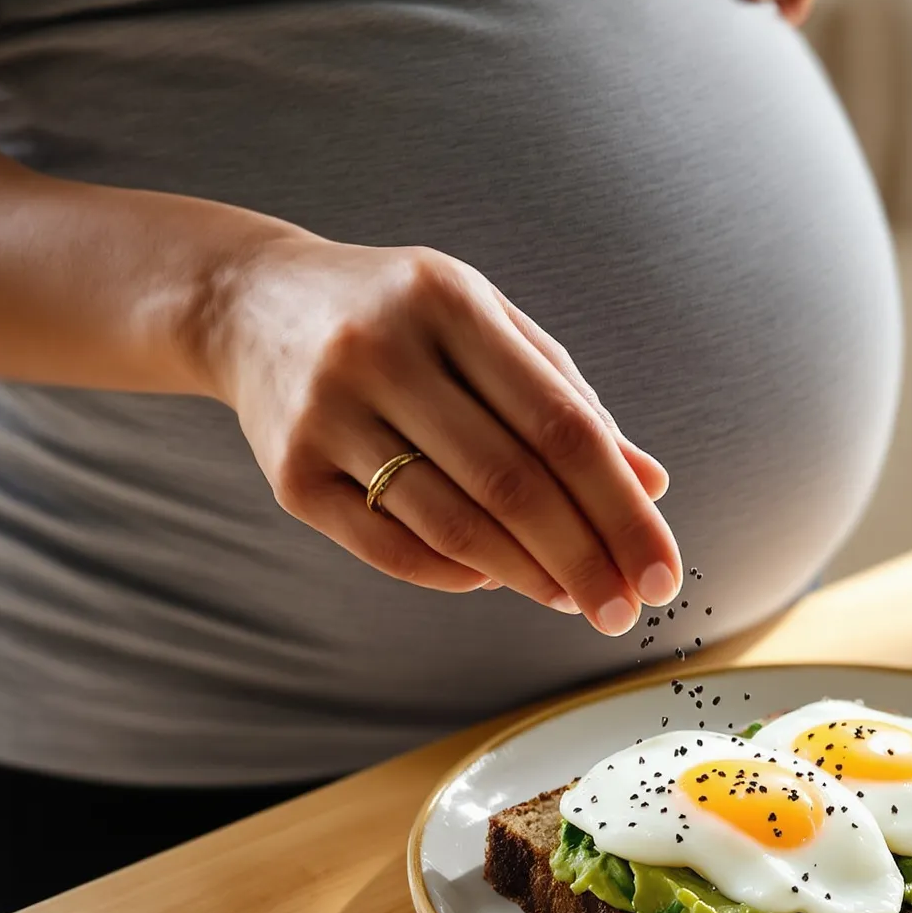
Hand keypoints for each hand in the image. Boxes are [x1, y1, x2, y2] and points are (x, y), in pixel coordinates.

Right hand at [200, 235, 680, 634]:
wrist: (250, 305)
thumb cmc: (398, 318)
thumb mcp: (485, 326)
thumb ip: (566, 398)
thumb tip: (650, 484)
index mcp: (448, 302)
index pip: (560, 425)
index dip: (620, 507)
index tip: (661, 570)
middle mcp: (382, 352)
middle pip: (510, 483)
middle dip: (583, 559)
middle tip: (625, 610)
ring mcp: (327, 415)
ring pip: (451, 525)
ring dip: (526, 576)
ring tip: (573, 599)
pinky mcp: (289, 474)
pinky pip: (390, 547)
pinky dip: (455, 575)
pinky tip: (496, 578)